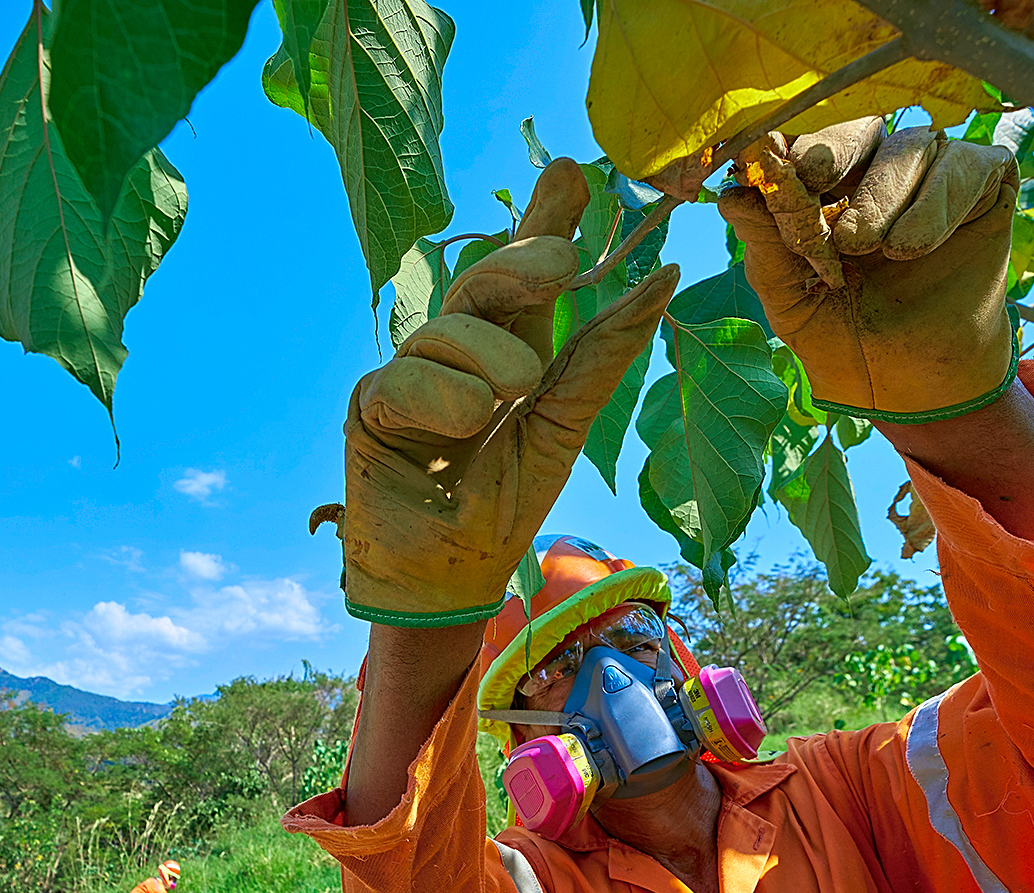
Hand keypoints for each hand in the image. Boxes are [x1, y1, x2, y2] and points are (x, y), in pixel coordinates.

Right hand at [332, 160, 677, 626]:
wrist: (452, 578)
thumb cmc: (506, 504)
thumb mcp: (567, 424)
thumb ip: (603, 353)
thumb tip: (662, 278)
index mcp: (508, 347)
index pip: (523, 271)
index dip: (543, 221)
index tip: (572, 173)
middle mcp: (458, 351)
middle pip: (484, 278)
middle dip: (524, 261)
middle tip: (565, 264)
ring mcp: (411, 375)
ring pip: (448, 327)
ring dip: (490, 355)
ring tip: (515, 393)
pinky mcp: (371, 408)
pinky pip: (406, 377)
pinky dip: (443, 394)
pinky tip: (469, 419)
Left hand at [720, 121, 1018, 421]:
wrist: (909, 390)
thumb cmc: (844, 343)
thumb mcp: (790, 301)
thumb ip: (765, 248)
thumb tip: (730, 194)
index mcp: (826, 195)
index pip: (807, 147)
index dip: (789, 147)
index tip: (769, 158)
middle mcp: (879, 176)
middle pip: (859, 130)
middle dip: (835, 149)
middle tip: (816, 179)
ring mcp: (934, 179)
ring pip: (913, 144)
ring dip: (884, 193)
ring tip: (875, 249)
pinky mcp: (985, 188)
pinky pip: (968, 164)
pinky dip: (939, 200)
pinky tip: (913, 246)